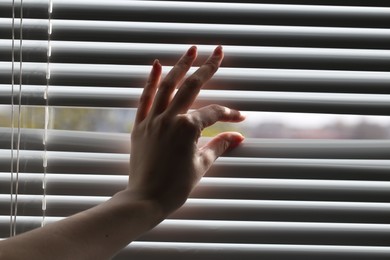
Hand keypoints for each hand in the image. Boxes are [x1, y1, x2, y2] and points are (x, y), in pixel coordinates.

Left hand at [127, 46, 244, 216]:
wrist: (146, 199)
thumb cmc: (176, 186)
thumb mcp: (202, 164)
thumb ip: (219, 145)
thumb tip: (238, 136)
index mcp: (188, 129)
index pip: (214, 113)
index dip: (229, 113)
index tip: (239, 117)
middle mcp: (170, 119)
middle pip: (192, 87)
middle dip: (207, 67)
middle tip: (217, 51)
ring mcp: (153, 120)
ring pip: (167, 86)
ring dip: (180, 65)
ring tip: (191, 49)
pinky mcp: (140, 126)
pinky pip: (145, 99)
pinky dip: (150, 81)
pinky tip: (156, 65)